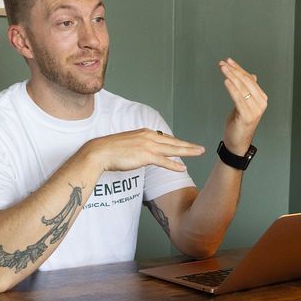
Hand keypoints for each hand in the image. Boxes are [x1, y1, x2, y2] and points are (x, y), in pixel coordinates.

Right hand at [86, 129, 203, 172]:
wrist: (100, 152)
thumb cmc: (110, 149)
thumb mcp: (128, 143)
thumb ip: (138, 145)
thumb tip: (143, 152)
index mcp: (144, 132)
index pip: (165, 138)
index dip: (177, 142)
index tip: (186, 145)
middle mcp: (148, 136)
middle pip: (173, 142)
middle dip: (189, 145)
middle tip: (201, 148)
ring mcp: (148, 146)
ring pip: (173, 149)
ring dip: (188, 152)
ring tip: (199, 153)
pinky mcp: (145, 156)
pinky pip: (164, 161)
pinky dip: (174, 165)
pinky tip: (183, 168)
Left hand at [219, 58, 266, 153]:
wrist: (237, 143)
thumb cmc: (239, 123)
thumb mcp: (243, 104)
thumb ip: (248, 90)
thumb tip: (252, 76)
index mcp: (261, 99)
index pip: (250, 79)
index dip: (239, 69)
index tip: (229, 61)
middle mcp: (261, 103)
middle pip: (246, 82)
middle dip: (234, 71)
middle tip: (223, 63)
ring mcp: (256, 110)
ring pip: (242, 88)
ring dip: (231, 76)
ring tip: (222, 68)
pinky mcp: (248, 116)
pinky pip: (238, 99)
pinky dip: (232, 89)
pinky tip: (226, 81)